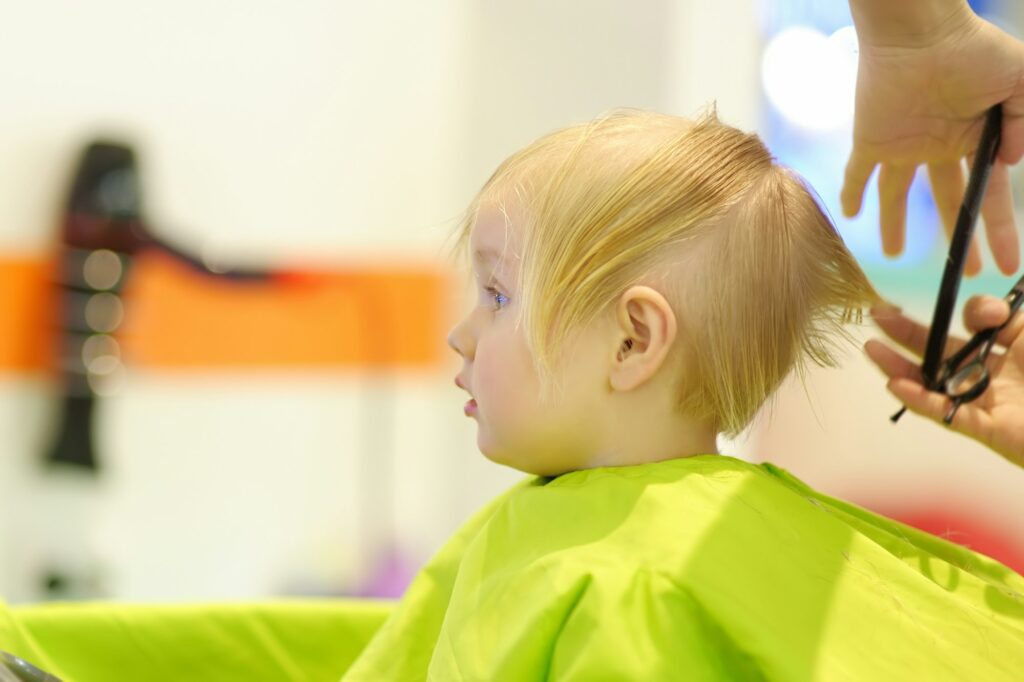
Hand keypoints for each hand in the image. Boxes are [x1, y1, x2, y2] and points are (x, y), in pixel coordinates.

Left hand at [842, 7, 1023, 275]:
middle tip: (965, 274)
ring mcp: (904, 145)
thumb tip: (1012, 165)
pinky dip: (852, 193)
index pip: (990, 195)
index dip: (998, 231)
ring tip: (893, 255)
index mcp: (977, 138)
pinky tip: (851, 214)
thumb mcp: (1019, 84)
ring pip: (898, 196)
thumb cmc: (973, 49)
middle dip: (959, 239)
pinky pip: (858, 173)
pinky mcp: (871, 139)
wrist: (922, 31)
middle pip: (949, 203)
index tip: (1006, 263)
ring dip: (894, 225)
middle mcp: (940, 147)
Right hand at [865, 297, 1023, 467]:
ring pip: (936, 382)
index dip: (976, 312)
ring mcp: (990, 402)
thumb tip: (996, 307)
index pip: (983, 323)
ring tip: (870, 349)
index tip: (987, 315)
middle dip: (911, 332)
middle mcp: (1000, 372)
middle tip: (878, 315)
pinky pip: (948, 415)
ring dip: (901, 366)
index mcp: (1020, 347)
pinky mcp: (988, 430)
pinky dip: (922, 402)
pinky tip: (896, 386)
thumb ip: (1018, 321)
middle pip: (945, 348)